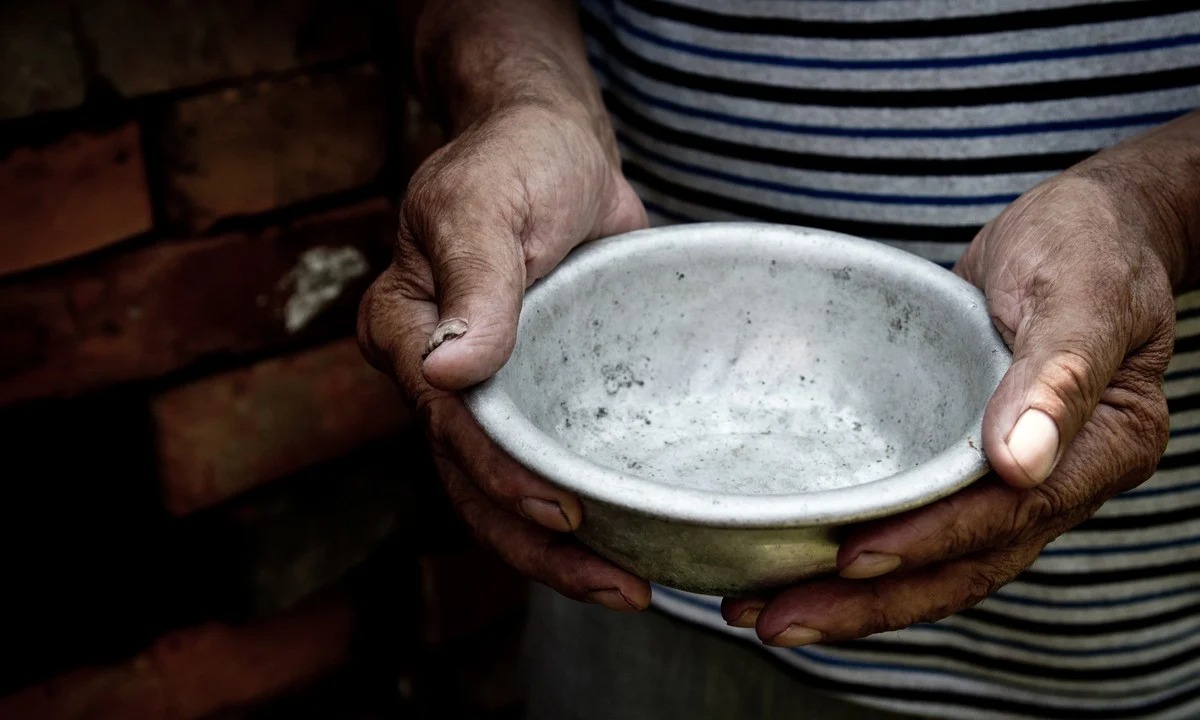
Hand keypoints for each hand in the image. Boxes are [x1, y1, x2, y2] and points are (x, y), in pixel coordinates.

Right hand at [358, 99, 651, 611]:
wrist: (558, 144)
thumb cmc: (516, 158)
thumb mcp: (488, 202)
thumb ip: (473, 281)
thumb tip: (447, 369)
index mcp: (406, 331)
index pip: (447, 424)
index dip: (502, 478)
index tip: (565, 515)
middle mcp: (439, 374)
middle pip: (472, 482)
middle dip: (538, 546)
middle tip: (620, 587)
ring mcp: (492, 390)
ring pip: (510, 490)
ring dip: (562, 548)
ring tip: (633, 586)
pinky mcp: (541, 390)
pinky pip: (554, 458)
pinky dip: (587, 501)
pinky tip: (635, 535)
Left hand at [722, 170, 1177, 645]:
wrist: (1084, 228)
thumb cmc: (1091, 245)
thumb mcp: (1084, 290)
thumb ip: (1058, 373)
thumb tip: (1019, 463)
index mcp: (1100, 450)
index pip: (1010, 517)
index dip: (931, 542)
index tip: (854, 559)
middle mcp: (1054, 481)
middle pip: (960, 566)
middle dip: (867, 603)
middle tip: (773, 620)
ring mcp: (1005, 479)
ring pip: (930, 559)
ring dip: (849, 595)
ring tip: (758, 610)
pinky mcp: (960, 461)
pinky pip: (912, 518)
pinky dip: (857, 547)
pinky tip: (793, 559)